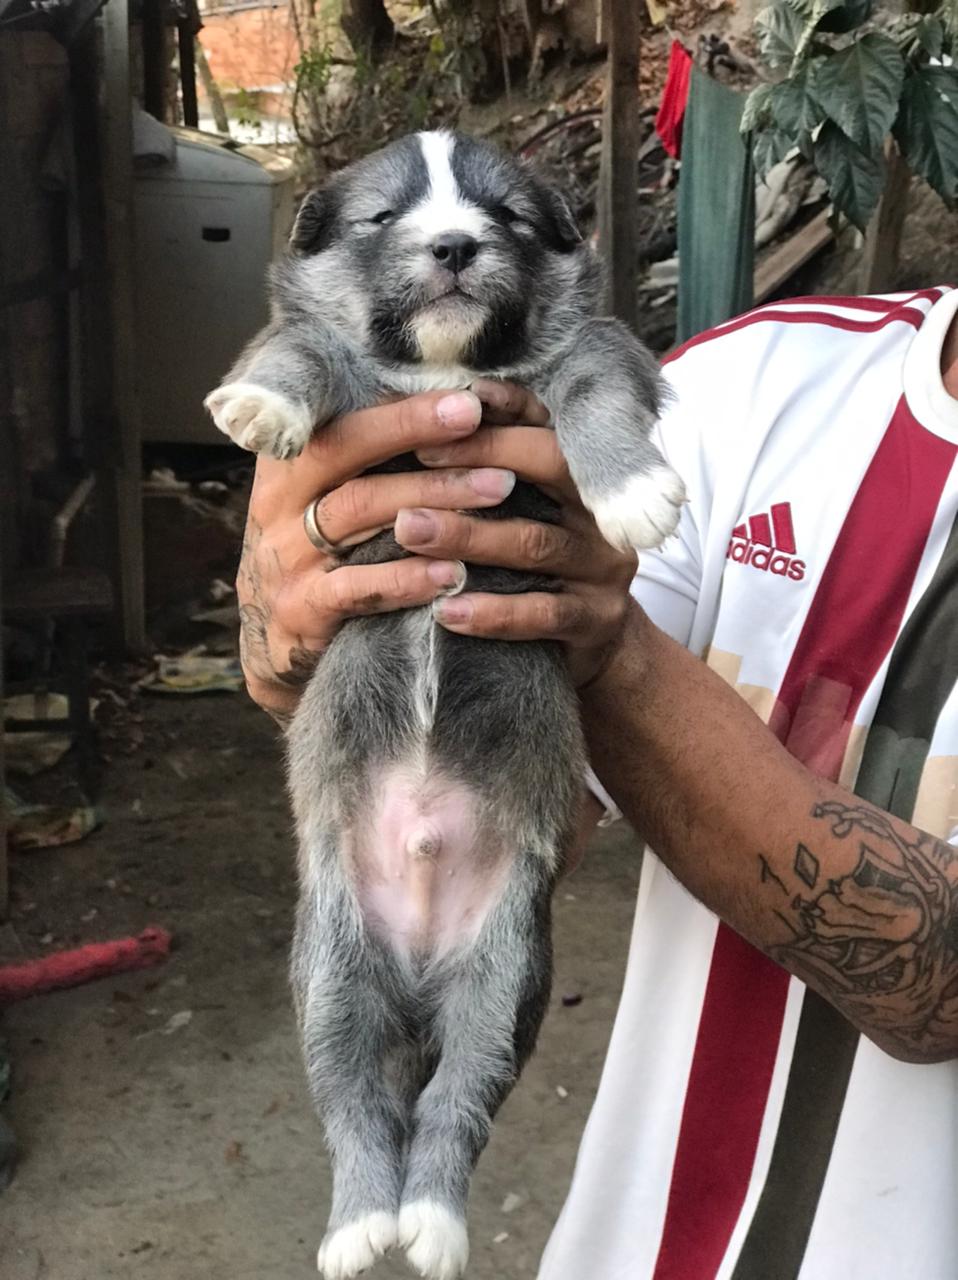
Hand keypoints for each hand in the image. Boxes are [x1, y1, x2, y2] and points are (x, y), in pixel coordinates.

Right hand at [237, 387, 525, 722]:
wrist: (275, 643)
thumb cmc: (320, 553)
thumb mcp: (326, 497)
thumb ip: (369, 459)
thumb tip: (455, 411)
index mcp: (287, 461)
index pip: (340, 416)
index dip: (402, 407)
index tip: (466, 398)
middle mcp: (279, 501)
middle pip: (344, 449)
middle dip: (415, 431)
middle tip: (481, 425)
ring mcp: (287, 556)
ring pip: (358, 509)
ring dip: (431, 496)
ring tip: (495, 489)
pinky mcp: (301, 610)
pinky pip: (357, 588)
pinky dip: (406, 578)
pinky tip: (452, 573)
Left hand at [397, 383, 638, 686]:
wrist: (601, 645)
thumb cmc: (541, 566)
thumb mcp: (526, 512)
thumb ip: (488, 473)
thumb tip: (413, 425)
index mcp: (582, 471)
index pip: (544, 422)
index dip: (499, 409)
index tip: (440, 406)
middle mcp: (599, 510)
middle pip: (549, 465)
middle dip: (480, 458)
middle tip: (417, 459)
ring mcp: (603, 566)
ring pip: (534, 542)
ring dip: (469, 535)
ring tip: (410, 530)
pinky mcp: (596, 619)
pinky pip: (542, 613)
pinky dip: (492, 612)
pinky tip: (445, 610)